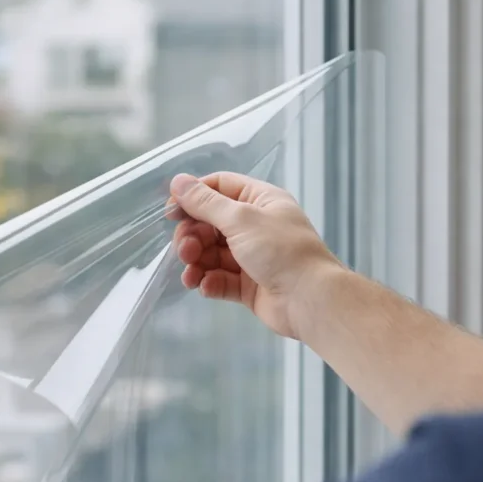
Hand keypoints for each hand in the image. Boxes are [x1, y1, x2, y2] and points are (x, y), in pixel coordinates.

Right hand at [168, 172, 343, 339]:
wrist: (310, 299)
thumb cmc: (283, 251)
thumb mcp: (241, 219)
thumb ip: (206, 203)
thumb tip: (178, 182)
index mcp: (260, 201)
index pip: (219, 188)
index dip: (193, 197)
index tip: (171, 211)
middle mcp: (256, 226)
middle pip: (211, 223)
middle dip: (192, 236)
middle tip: (184, 249)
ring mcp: (252, 257)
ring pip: (212, 254)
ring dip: (196, 261)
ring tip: (191, 272)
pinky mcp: (249, 285)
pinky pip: (220, 279)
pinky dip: (209, 282)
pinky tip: (205, 286)